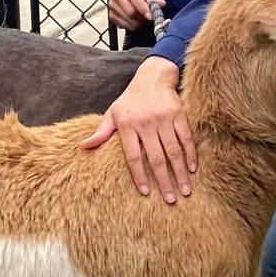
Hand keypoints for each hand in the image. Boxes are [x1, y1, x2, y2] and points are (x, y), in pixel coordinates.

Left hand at [80, 56, 196, 203]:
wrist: (152, 77)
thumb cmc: (130, 100)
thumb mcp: (113, 113)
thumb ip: (101, 132)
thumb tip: (83, 147)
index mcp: (128, 126)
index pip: (133, 156)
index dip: (139, 175)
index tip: (145, 192)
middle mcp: (146, 123)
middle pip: (155, 157)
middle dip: (163, 181)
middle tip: (170, 200)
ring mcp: (164, 119)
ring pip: (173, 151)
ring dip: (179, 173)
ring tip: (185, 191)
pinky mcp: (179, 114)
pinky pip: (186, 138)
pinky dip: (190, 154)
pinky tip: (192, 169)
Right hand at [107, 0, 165, 31]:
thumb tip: (160, 4)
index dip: (141, 7)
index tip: (150, 15)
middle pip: (128, 8)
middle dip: (141, 16)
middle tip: (150, 18)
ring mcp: (111, 2)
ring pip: (125, 18)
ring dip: (138, 22)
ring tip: (145, 19)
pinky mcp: (111, 13)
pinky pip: (121, 24)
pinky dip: (132, 26)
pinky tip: (138, 21)